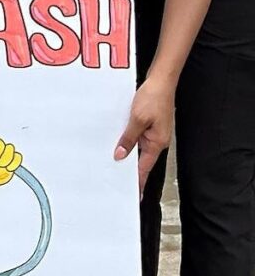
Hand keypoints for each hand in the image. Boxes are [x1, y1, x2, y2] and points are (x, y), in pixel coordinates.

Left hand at [114, 78, 174, 194]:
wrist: (161, 80)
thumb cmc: (154, 97)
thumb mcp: (137, 119)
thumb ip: (129, 138)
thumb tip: (121, 155)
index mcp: (157, 143)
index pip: (145, 168)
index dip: (139, 181)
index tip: (135, 195)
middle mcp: (156, 139)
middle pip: (141, 158)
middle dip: (130, 168)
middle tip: (117, 178)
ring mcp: (154, 131)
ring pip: (138, 146)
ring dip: (127, 151)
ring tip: (114, 160)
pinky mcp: (149, 123)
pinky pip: (137, 135)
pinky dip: (129, 138)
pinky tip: (119, 138)